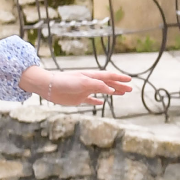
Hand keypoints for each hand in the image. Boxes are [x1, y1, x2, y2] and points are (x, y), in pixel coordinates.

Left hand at [20, 66, 134, 106]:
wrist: (50, 87)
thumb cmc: (66, 82)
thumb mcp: (84, 83)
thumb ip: (98, 85)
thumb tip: (111, 90)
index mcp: (92, 76)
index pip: (109, 77)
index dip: (119, 78)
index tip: (129, 80)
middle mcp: (90, 82)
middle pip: (108, 84)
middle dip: (119, 86)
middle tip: (130, 89)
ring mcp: (85, 90)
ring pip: (102, 91)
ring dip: (112, 92)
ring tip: (121, 94)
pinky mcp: (78, 98)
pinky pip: (91, 99)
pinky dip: (97, 101)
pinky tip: (102, 102)